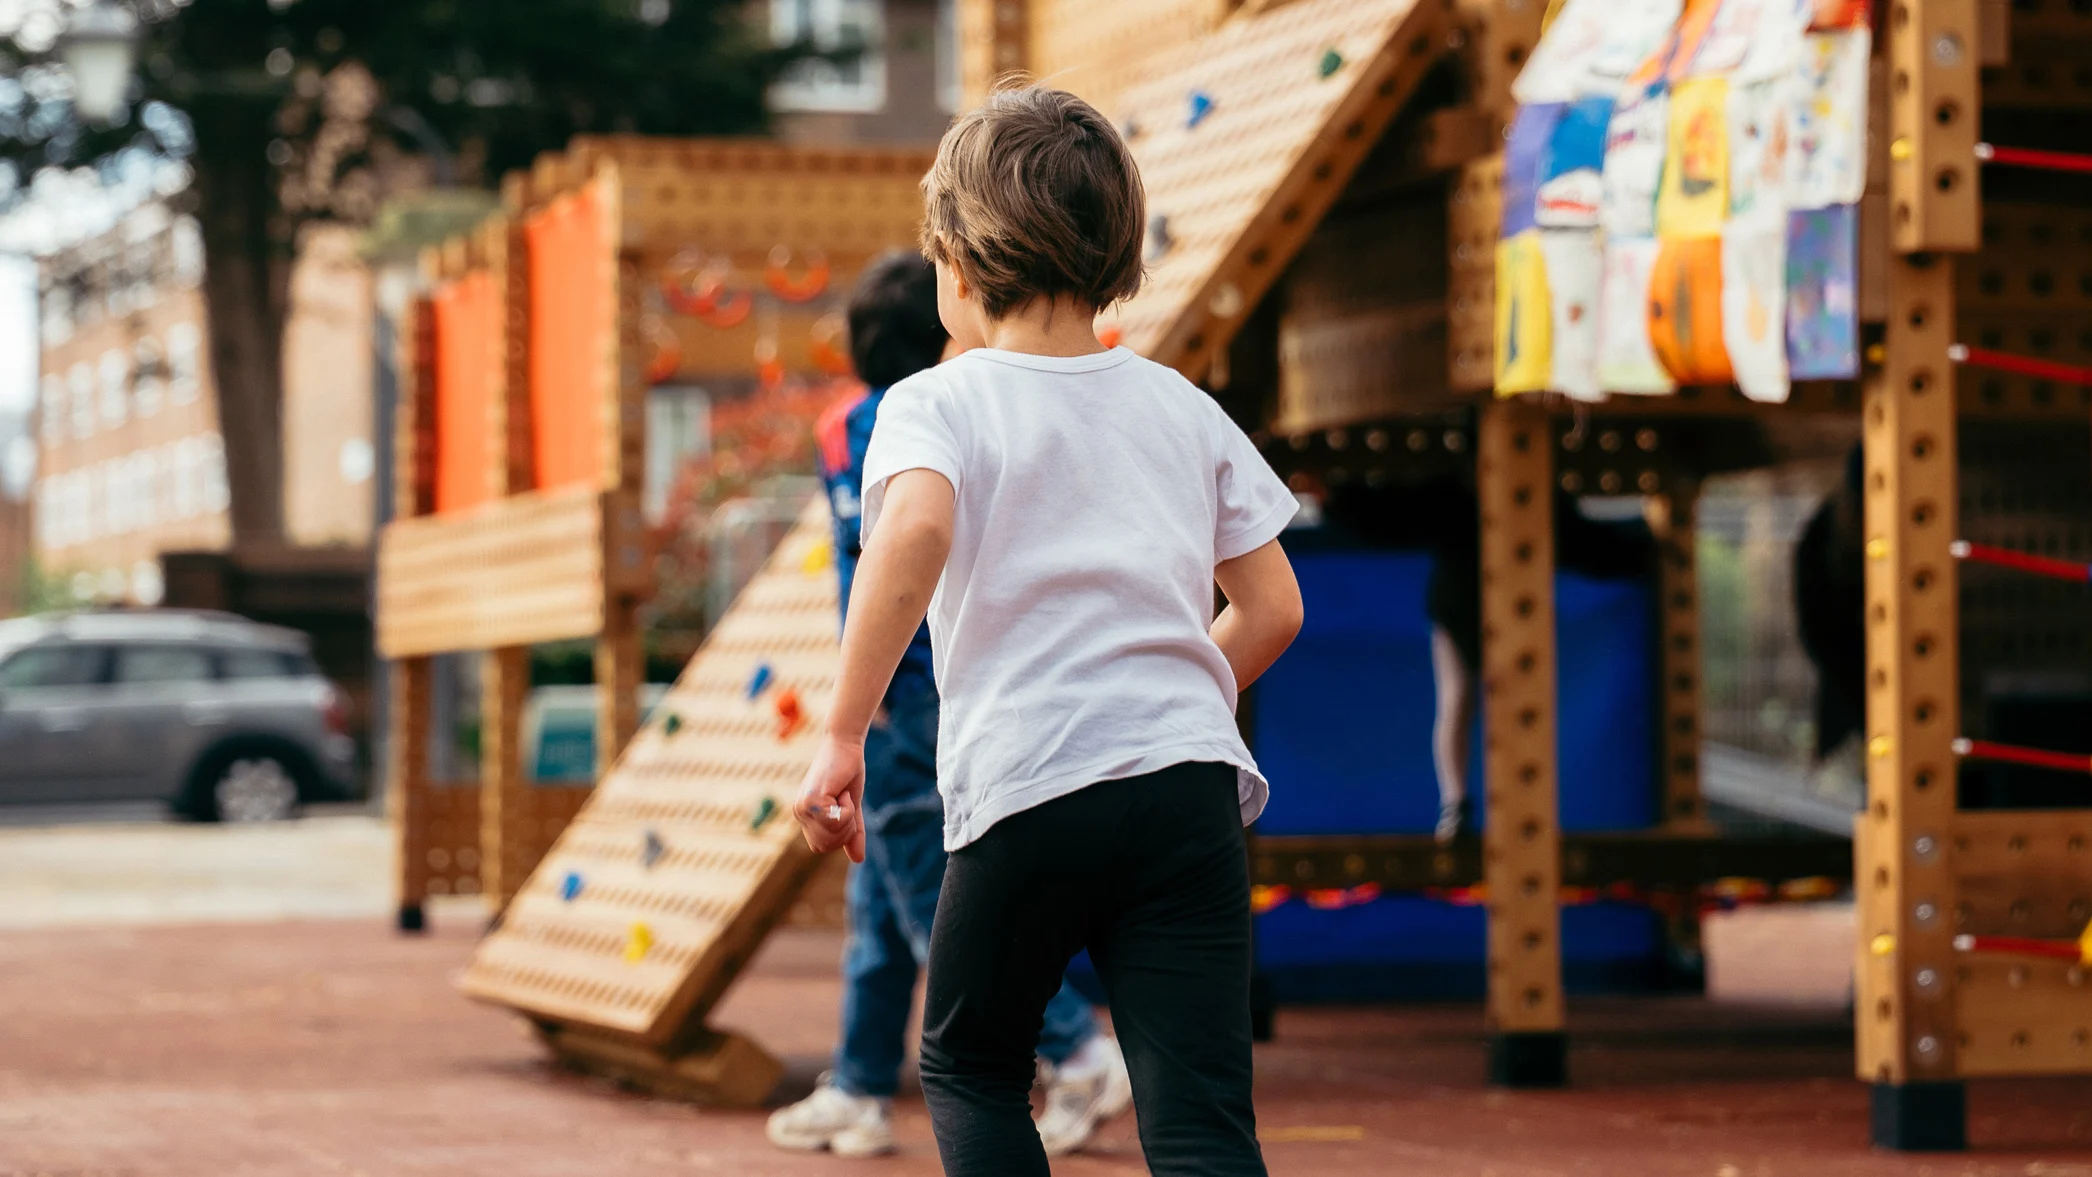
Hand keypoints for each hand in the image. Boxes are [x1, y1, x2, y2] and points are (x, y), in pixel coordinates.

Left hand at [793, 734, 866, 862]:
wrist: (846, 746)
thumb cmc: (847, 773)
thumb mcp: (851, 809)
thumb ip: (852, 833)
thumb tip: (858, 859)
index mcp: (804, 817)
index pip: (823, 847)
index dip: (840, 835)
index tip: (844, 808)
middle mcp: (799, 813)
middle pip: (827, 845)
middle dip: (845, 829)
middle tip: (845, 801)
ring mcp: (803, 807)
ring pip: (833, 834)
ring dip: (847, 816)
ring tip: (842, 794)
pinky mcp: (812, 800)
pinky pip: (838, 820)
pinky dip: (847, 807)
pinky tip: (841, 790)